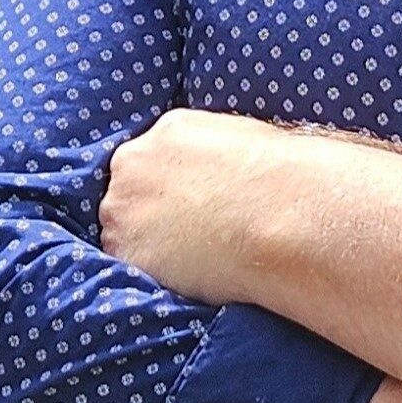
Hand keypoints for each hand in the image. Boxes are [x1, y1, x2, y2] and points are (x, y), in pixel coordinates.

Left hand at [100, 107, 289, 304]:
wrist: (279, 215)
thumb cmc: (276, 174)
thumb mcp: (243, 138)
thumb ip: (211, 148)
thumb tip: (216, 165)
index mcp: (168, 129)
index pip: (153, 156)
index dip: (169, 182)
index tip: (187, 199)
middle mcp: (134, 164)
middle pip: (128, 190)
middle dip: (150, 209)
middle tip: (185, 228)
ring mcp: (122, 210)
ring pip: (123, 229)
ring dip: (145, 241)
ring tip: (187, 255)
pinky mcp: (125, 254)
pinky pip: (129, 265)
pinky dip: (149, 271)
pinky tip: (183, 273)